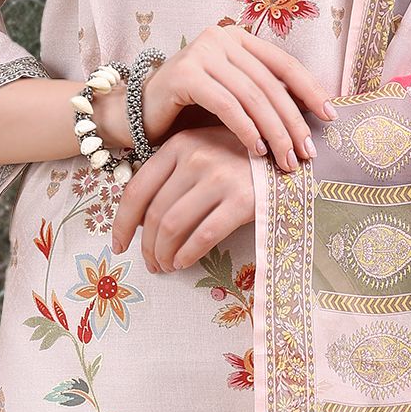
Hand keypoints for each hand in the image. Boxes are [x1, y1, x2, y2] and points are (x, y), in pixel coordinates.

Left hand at [111, 123, 258, 273]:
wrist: (292, 153)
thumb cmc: (242, 157)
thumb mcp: (204, 149)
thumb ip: (174, 172)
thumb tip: (141, 218)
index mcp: (179, 145)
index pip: (136, 190)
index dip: (122, 224)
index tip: (118, 245)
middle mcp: (195, 158)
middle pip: (153, 214)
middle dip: (146, 246)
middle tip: (150, 263)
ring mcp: (218, 178)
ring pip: (173, 226)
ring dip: (163, 254)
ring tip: (165, 266)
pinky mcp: (242, 200)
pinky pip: (203, 235)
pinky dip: (187, 254)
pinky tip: (184, 263)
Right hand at [141, 24, 332, 174]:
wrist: (137, 113)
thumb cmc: (190, 110)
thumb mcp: (233, 98)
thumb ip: (263, 97)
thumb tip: (312, 117)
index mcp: (239, 38)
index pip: (284, 63)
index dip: (310, 89)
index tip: (330, 117)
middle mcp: (221, 38)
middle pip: (270, 83)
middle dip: (292, 121)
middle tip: (307, 152)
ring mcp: (201, 52)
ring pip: (251, 95)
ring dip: (273, 131)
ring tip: (285, 159)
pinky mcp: (184, 74)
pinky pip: (226, 105)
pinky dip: (245, 129)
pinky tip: (257, 150)